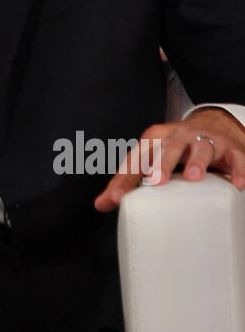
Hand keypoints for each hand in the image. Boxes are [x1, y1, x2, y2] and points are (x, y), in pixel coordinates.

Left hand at [94, 109, 244, 211]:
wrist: (215, 126)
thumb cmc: (177, 150)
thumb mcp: (151, 160)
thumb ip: (128, 181)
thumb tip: (101, 204)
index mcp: (158, 139)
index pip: (138, 156)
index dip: (125, 176)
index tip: (115, 199)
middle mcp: (181, 136)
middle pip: (170, 146)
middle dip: (162, 162)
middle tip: (155, 181)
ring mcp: (208, 141)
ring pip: (203, 147)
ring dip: (197, 162)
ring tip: (193, 179)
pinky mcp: (232, 150)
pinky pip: (237, 159)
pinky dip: (238, 171)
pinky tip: (238, 185)